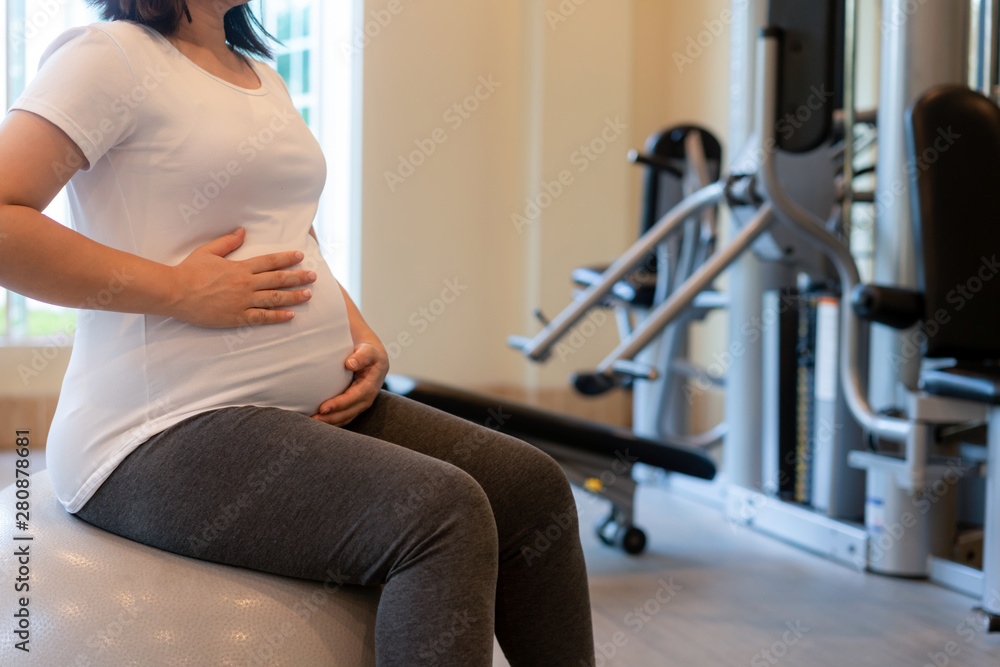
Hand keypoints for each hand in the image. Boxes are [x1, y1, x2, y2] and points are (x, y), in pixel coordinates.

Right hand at [167, 227, 315, 327]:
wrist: (175, 292)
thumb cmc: (189, 271)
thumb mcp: (208, 251)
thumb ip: (228, 242)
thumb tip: (243, 231)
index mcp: (240, 267)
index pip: (269, 261)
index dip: (287, 259)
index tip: (301, 257)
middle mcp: (246, 284)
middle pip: (278, 279)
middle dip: (298, 277)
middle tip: (314, 276)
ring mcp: (243, 301)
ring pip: (274, 298)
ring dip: (294, 296)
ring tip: (309, 295)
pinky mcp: (237, 317)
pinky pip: (262, 317)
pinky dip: (278, 316)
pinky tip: (291, 315)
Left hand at [311, 342, 389, 426]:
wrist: (375, 361)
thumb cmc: (369, 355)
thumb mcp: (369, 351)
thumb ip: (362, 356)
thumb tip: (350, 363)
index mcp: (369, 387)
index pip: (353, 398)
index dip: (338, 404)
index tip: (323, 407)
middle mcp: (366, 399)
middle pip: (348, 413)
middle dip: (331, 418)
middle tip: (313, 418)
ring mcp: (360, 405)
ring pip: (345, 418)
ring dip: (329, 422)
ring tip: (312, 422)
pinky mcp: (354, 407)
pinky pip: (343, 418)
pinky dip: (331, 421)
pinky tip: (319, 420)